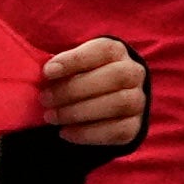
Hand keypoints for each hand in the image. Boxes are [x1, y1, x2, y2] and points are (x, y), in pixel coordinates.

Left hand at [38, 34, 153, 151]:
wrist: (104, 102)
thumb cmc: (80, 79)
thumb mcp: (73, 66)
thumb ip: (61, 66)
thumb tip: (46, 73)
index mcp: (116, 52)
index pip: (103, 50)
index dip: (75, 60)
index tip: (48, 72)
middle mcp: (133, 74)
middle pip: (115, 76)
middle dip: (75, 89)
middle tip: (45, 99)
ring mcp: (138, 101)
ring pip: (119, 103)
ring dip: (79, 112)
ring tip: (52, 117)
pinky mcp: (134, 126)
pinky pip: (117, 131)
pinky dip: (88, 133)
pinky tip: (65, 132)